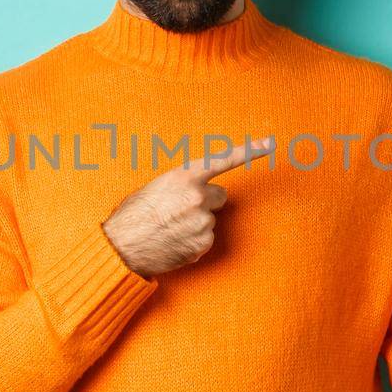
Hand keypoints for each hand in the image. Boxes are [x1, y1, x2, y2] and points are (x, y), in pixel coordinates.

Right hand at [102, 135, 276, 277]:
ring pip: (210, 220)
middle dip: (204, 201)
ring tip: (170, 228)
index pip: (223, 160)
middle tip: (178, 210)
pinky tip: (173, 242)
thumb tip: (197, 191)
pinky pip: (204, 239)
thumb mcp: (156, 187)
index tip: (271, 144)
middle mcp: (198, 197)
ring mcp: (203, 222)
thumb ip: (183, 185)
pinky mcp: (202, 245)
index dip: (249, 151)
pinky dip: (192, 242)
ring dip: (195, 223)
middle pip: (218, 196)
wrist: (121, 246)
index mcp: (185, 177)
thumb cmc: (133, 214)